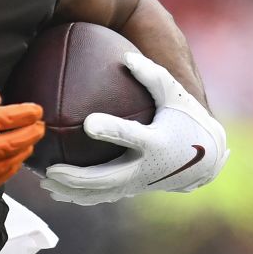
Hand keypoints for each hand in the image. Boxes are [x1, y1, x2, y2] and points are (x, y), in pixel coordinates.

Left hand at [41, 52, 227, 204]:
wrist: (207, 160)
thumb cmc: (186, 120)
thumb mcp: (175, 96)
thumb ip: (153, 76)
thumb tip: (126, 56)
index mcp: (156, 142)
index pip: (132, 136)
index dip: (112, 131)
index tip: (89, 123)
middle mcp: (145, 168)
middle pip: (108, 178)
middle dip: (78, 177)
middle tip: (51, 170)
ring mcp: (137, 183)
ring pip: (100, 193)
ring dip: (72, 191)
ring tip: (45, 183)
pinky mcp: (132, 189)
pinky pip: (102, 196)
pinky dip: (79, 197)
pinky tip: (56, 192)